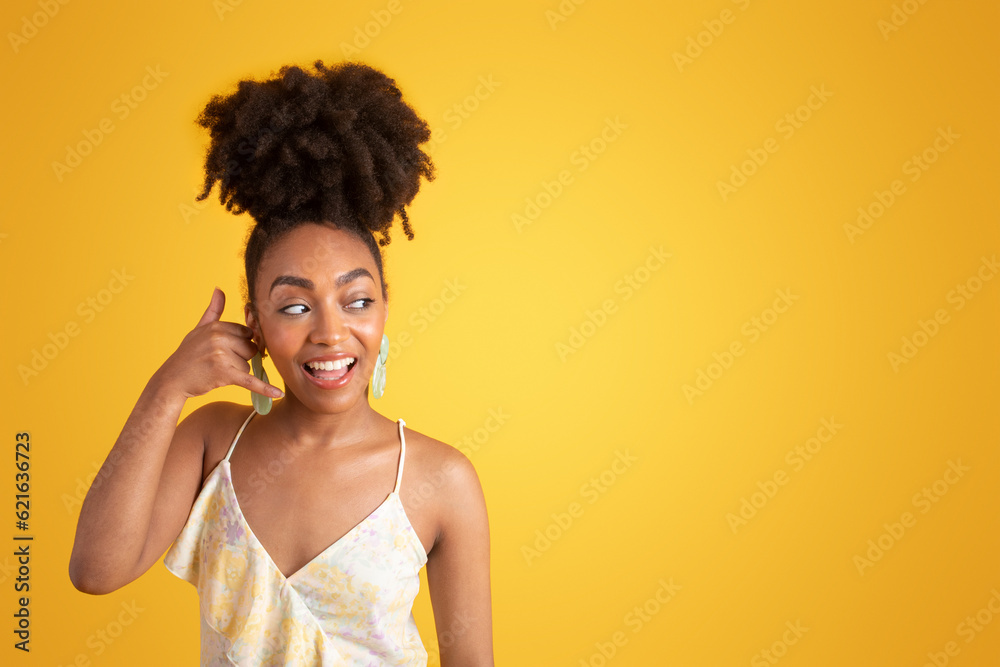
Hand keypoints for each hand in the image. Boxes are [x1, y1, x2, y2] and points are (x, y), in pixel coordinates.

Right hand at [154, 288, 284, 399]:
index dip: (240, 344)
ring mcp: (221, 356)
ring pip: (248, 365)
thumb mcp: (198, 330)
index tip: (227, 349)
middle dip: (240, 358)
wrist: (172, 380)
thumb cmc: (187, 355)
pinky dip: (264, 388)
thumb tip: (219, 288)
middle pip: (250, 349)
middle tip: (219, 362)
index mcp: (217, 327)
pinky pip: (250, 380)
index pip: (247, 333)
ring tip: (216, 371)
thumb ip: (213, 310)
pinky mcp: (224, 374)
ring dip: (236, 372)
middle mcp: (219, 338)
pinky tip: (277, 394)